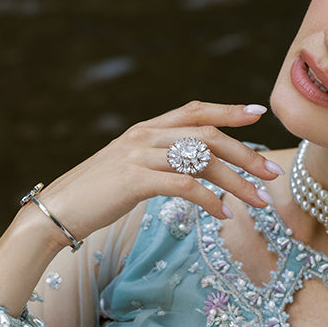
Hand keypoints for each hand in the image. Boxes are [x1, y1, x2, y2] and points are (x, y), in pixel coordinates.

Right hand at [20, 100, 282, 247]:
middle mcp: (145, 135)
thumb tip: (193, 172)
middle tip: (271, 174)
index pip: (195, 110)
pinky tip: (223, 216)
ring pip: (202, 160)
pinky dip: (210, 201)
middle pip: (208, 136)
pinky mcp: (135, 180)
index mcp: (146, 129)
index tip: (258, 114)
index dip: (228, 110)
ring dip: (236, 182)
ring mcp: (139, 155)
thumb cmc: (96, 196)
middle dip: (246, 154)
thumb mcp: (130, 170)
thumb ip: (160, 163)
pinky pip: (184, 186)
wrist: (56, 210)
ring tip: (259, 201)